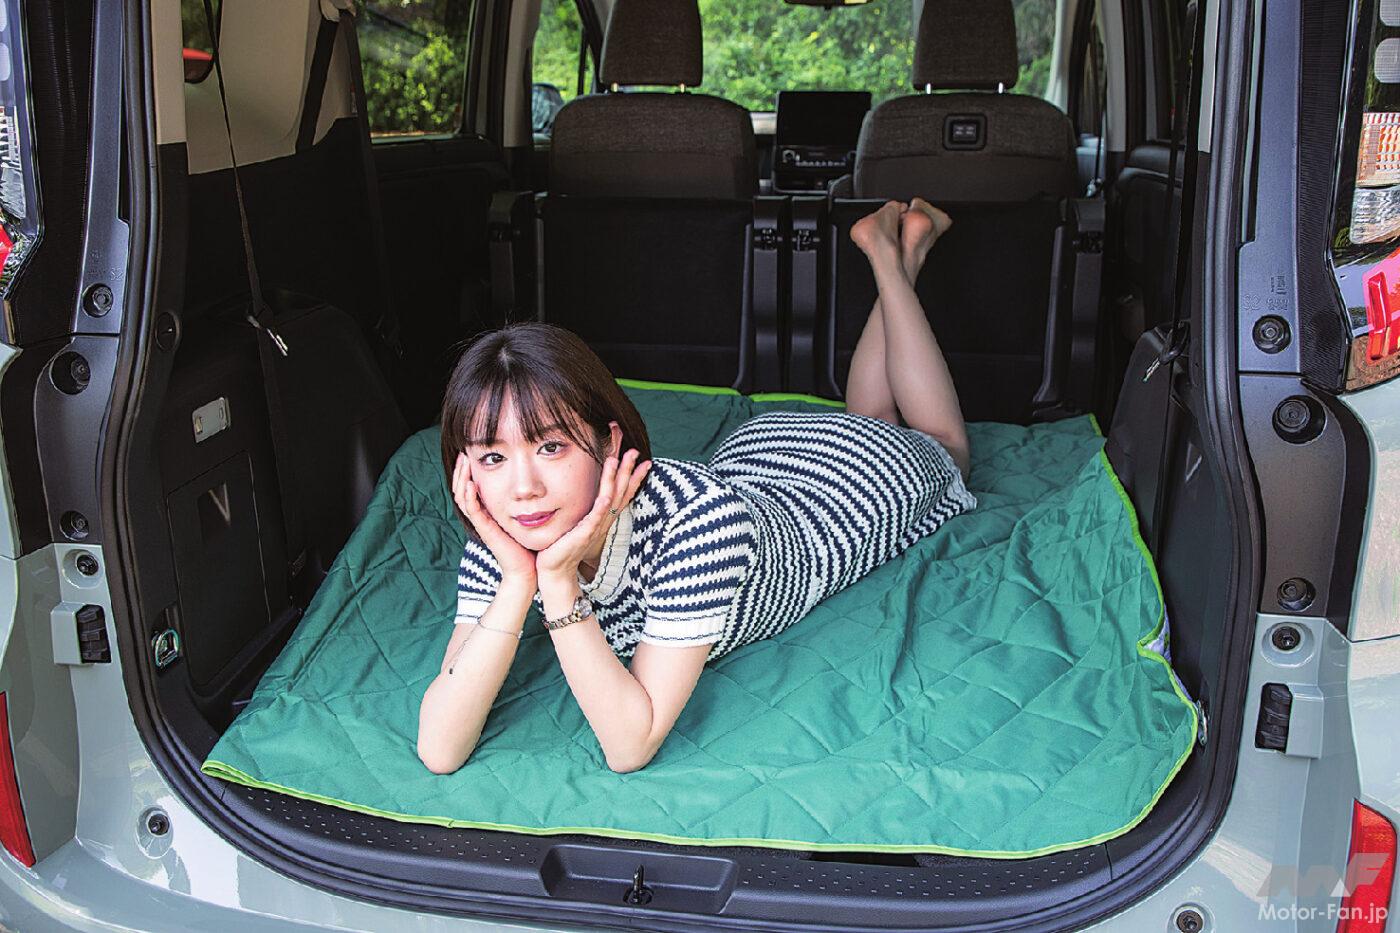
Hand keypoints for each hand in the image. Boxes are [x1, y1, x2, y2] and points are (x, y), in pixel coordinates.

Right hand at [452, 452, 537, 581]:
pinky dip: (470, 496)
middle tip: (462, 453)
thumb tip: (532, 484)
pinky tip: (471, 483)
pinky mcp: (486, 530)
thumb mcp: (524, 516)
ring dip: (462, 478)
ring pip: (463, 498)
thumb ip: (523, 502)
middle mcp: (481, 516)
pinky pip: (473, 511)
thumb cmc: (528, 544)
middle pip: (461, 490)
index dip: (467, 471)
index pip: (470, 487)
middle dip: (461, 470)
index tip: (470, 452)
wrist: (528, 570)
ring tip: (464, 461)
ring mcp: (482, 523)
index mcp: (487, 512)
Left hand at [535, 449, 651, 583]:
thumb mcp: (576, 522)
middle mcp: (602, 520)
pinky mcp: (583, 535)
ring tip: (617, 460)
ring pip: (609, 499)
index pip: (621, 492)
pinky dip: (601, 508)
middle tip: (635, 451)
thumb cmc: (562, 546)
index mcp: (602, 516)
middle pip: (620, 491)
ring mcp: (594, 527)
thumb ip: (582, 508)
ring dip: (614, 480)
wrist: (555, 570)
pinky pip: (595, 519)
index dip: (633, 475)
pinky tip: (606, 496)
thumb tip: (580, 491)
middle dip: (628, 470)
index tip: (642, 458)